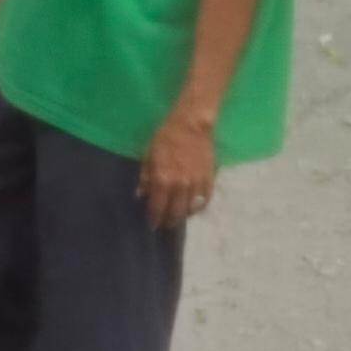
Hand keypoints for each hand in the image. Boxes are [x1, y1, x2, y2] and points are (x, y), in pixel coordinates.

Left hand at [138, 111, 219, 230]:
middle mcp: (180, 186)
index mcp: (163, 180)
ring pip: (191, 209)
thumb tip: (141, 195)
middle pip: (175, 213)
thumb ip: (145, 177)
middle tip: (165, 224)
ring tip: (178, 217)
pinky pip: (205, 200)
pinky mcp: (209, 179)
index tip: (151, 225)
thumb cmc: (165, 137)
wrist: (192, 125)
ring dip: (183, 215)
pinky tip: (193, 206)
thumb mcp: (148, 155)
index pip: (157, 208)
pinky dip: (198, 206)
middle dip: (169, 221)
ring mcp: (197, 184)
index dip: (154, 219)